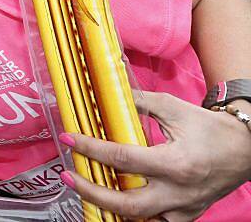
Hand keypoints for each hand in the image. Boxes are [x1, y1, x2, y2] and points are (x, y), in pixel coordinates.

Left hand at [60, 90, 250, 220]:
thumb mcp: (173, 109)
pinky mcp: (187, 216)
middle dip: (91, 192)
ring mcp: (183, 209)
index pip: (122, 159)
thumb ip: (138, 102)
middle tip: (68, 176)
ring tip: (87, 190)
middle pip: (126, 204)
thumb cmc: (211, 128)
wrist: (246, 149)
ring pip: (138, 219)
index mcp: (174, 164)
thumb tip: (108, 92)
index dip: (90, 148)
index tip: (68, 139)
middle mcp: (178, 192)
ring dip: (108, 207)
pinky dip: (134, 217)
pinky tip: (115, 205)